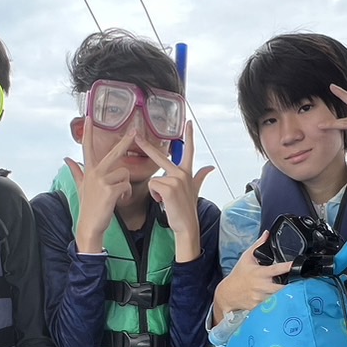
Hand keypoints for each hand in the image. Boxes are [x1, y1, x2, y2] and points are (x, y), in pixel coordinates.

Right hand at [68, 128, 149, 251]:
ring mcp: (102, 181)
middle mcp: (95, 173)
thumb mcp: (80, 186)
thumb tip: (66, 158)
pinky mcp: (110, 190)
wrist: (90, 225)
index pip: (87, 147)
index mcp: (89, 170)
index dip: (88, 132)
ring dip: (125, 185)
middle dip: (124, 142)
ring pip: (124, 174)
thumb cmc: (88, 206)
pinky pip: (126, 185)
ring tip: (118, 195)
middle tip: (134, 130)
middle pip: (113, 153)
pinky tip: (120, 200)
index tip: (89, 118)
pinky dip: (126, 194)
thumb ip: (76, 171)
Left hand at [143, 123, 215, 259]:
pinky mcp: (168, 188)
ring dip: (155, 192)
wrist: (186, 224)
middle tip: (135, 134)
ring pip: (153, 180)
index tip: (188, 122)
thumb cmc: (187, 208)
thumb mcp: (195, 189)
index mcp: (186, 172)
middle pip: (161, 157)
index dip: (189, 136)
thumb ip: (201, 176)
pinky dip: (154, 196)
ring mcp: (175, 180)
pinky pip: (152, 186)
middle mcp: (181, 173)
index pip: (189, 151)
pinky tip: (163, 202)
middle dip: (146, 146)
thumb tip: (211, 167)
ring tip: (165, 200)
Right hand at [214, 233, 291, 320]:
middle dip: (292, 285)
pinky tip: (283, 300)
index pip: (276, 269)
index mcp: (260, 273)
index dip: (287, 266)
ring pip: (279, 297)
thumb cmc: (238, 275)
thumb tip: (267, 234)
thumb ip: (258, 245)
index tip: (296, 264)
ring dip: (287, 294)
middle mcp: (261, 286)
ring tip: (295, 291)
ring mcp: (261, 297)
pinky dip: (279, 303)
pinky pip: (273, 306)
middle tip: (300, 282)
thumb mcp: (246, 257)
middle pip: (282, 287)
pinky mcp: (259, 306)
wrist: (227, 293)